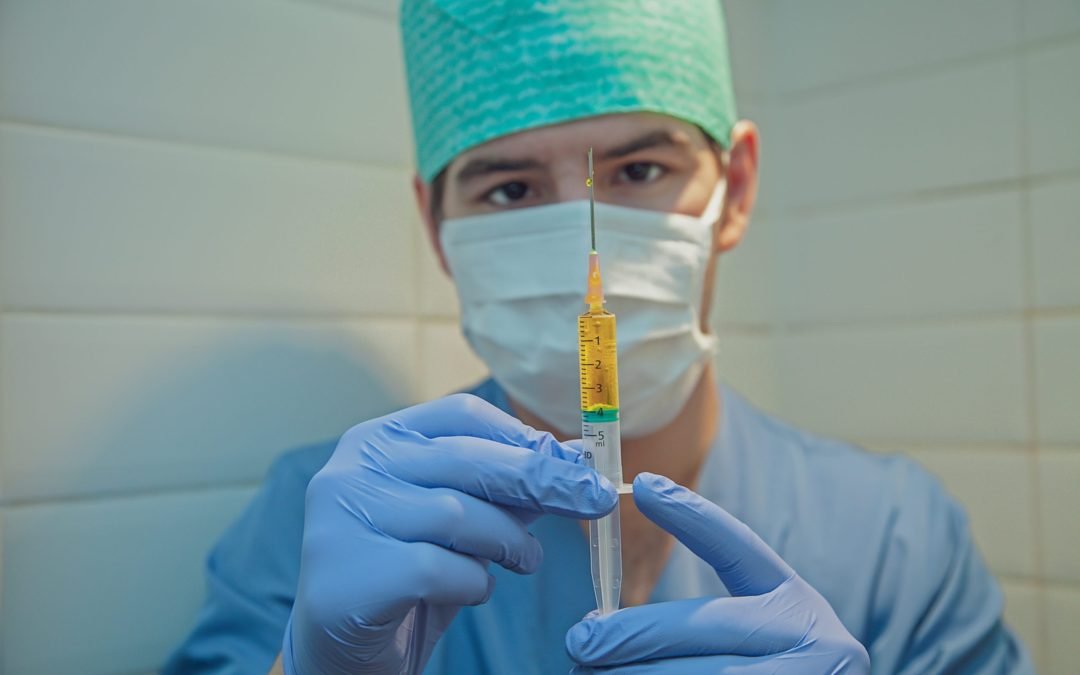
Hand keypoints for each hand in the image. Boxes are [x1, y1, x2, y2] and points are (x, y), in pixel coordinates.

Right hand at [283, 394, 616, 674]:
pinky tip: (473, 591)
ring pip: (457, 514)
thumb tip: (571, 460)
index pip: (460, 415)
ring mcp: (343, 520)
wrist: (340, 650)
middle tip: (593, 499)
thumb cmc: (406, 575)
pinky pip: (439, 569)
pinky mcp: (350, 574)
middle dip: (542, 479)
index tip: (571, 460)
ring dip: (509, 541)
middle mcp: (351, 469)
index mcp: (377, 440)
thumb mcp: (458, 524)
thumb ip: (501, 489)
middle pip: (467, 458)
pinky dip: (473, 583)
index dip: (522, 434)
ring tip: (525, 560)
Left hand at [566, 472, 868, 673]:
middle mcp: (812, 642)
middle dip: (629, 634)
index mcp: (796, 606)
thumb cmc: (776, 674)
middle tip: (580, 641)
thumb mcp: (766, 639)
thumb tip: (606, 618)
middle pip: (701, 625)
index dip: (691, 515)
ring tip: (589, 673)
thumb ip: (716, 621)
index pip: (740, 549)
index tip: (642, 485)